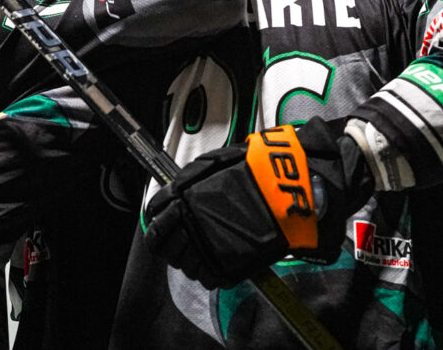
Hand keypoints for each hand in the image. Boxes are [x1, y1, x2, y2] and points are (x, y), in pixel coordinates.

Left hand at [144, 123, 371, 288]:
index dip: (159, 224)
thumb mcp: (216, 165)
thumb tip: (176, 193)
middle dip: (172, 243)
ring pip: (183, 265)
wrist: (290, 188)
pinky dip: (212, 272)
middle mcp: (188, 223)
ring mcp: (205, 247)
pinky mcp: (226, 267)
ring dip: (191, 258)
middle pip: (162, 246)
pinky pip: (207, 277)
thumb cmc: (257, 170)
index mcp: (182, 197)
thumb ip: (192, 181)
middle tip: (187, 238)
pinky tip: (222, 259)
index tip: (166, 223)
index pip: (153, 220)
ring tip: (208, 248)